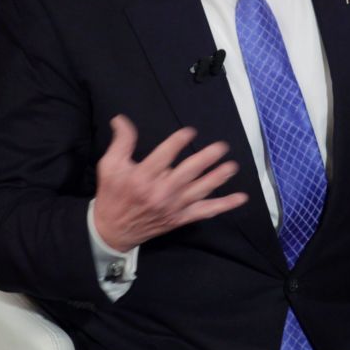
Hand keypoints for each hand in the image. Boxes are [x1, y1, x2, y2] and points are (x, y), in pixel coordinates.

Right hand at [93, 115, 245, 251]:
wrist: (112, 230)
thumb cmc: (112, 195)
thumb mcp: (109, 165)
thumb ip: (121, 142)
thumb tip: (121, 119)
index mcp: (143, 177)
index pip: (166, 154)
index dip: (179, 141)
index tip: (190, 132)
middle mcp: (160, 192)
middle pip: (188, 171)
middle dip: (207, 158)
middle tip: (222, 147)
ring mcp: (172, 207)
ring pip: (200, 190)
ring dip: (218, 178)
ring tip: (232, 166)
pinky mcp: (180, 218)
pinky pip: (205, 211)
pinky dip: (224, 205)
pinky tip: (240, 198)